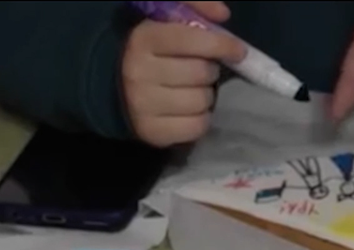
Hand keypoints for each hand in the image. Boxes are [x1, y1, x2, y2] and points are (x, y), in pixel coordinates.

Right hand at [122, 1, 245, 146]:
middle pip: (200, 73)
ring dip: (206, 95)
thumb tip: (223, 14)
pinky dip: (202, 118)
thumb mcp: (167, 20)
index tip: (238, 51)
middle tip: (202, 70)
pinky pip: (197, 126)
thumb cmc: (152, 50)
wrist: (115, 85)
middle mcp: (139, 72)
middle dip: (210, 71)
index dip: (221, 44)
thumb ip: (195, 6)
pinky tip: (191, 109)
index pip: (191, 40)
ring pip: (201, 101)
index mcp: (143, 39)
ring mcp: (143, 105)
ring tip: (194, 89)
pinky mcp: (152, 132)